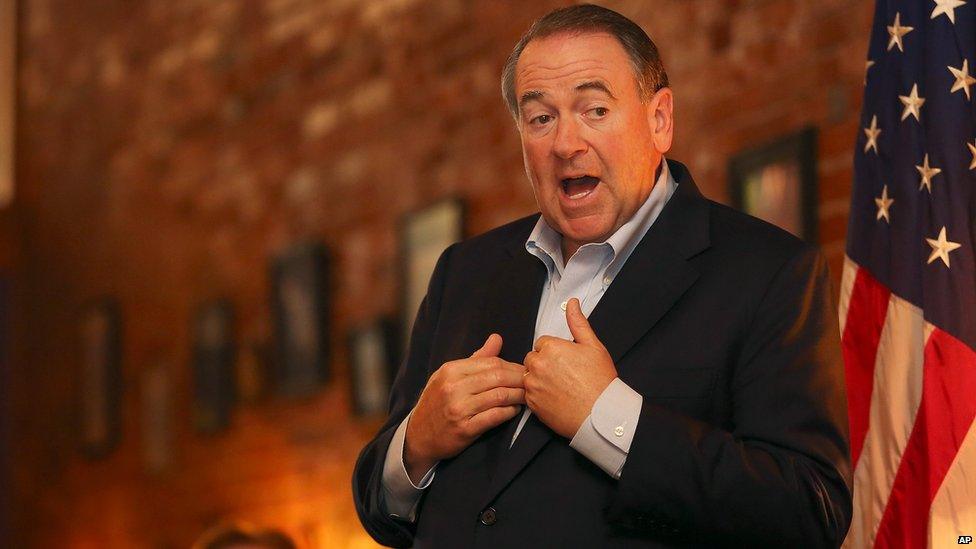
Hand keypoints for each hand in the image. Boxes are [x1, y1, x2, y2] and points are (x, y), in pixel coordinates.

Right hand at [404, 334, 525, 482]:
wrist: (418, 435)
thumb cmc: (437, 402)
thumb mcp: (449, 375)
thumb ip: (476, 358)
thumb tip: (496, 338)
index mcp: (451, 370)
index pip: (491, 362)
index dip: (512, 366)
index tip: (523, 371)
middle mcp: (453, 387)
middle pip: (498, 377)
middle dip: (519, 379)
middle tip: (531, 382)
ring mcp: (459, 409)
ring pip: (499, 396)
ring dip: (518, 396)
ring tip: (526, 396)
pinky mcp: (464, 429)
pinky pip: (495, 416)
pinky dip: (509, 412)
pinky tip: (514, 410)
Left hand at [523, 298, 616, 437]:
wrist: (600, 414)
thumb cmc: (599, 382)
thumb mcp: (593, 346)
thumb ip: (578, 323)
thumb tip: (572, 304)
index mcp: (551, 348)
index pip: (542, 343)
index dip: (555, 352)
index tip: (566, 362)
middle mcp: (538, 365)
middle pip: (533, 358)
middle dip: (544, 364)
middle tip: (564, 375)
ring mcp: (533, 385)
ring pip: (529, 376)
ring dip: (539, 379)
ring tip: (560, 387)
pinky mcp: (532, 403)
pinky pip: (529, 394)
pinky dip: (538, 395)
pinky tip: (555, 398)